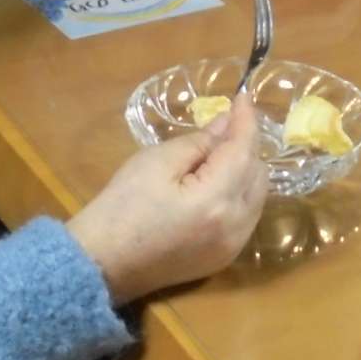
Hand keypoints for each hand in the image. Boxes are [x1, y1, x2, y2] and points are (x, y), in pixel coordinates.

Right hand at [66, 94, 268, 305]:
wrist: (102, 262)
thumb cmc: (122, 207)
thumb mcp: (155, 163)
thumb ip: (198, 142)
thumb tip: (226, 123)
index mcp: (216, 200)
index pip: (244, 151)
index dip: (246, 121)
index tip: (243, 96)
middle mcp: (235, 227)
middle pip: (258, 174)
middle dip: (245, 145)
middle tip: (222, 125)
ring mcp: (232, 247)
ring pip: (257, 197)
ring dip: (245, 170)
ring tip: (218, 153)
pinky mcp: (223, 258)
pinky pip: (246, 217)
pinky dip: (239, 194)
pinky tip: (217, 183)